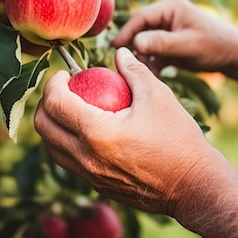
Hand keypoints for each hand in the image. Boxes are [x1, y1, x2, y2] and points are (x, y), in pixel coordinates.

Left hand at [34, 47, 216, 214]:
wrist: (192, 186)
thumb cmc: (178, 139)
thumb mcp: (158, 95)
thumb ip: (134, 70)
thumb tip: (120, 52)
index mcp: (96, 132)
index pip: (56, 103)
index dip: (53, 83)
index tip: (65, 74)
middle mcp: (86, 157)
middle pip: (44, 127)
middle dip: (45, 103)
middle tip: (62, 89)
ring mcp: (90, 176)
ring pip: (52, 149)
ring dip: (54, 125)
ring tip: (71, 109)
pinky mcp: (98, 186)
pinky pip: (69, 162)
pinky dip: (67, 144)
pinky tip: (87, 131)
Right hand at [113, 0, 237, 73]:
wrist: (233, 54)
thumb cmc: (213, 45)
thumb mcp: (187, 45)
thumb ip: (161, 43)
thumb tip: (135, 43)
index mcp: (170, 7)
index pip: (141, 17)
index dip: (127, 32)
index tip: (116, 48)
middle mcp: (166, 15)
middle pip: (140, 30)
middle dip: (131, 47)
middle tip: (122, 64)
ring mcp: (167, 29)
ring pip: (144, 43)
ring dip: (140, 58)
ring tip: (136, 73)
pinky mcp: (169, 43)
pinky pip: (152, 53)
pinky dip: (150, 64)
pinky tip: (150, 76)